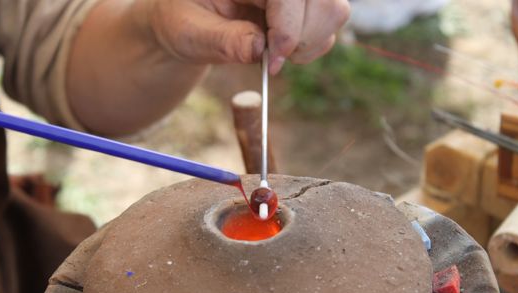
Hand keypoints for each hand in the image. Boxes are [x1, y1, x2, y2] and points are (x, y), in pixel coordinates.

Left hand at [143, 0, 350, 73]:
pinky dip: (313, 45)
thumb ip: (222, 40)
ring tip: (276, 54)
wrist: (189, 18)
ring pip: (334, 10)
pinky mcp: (306, 3)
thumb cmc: (183, 19)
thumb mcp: (189, 32)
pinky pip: (331, 23)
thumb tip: (258, 49)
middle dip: (302, 37)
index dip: (288, 25)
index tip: (273, 61)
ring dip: (311, 42)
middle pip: (321, 0)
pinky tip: (283, 49)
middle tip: (273, 61)